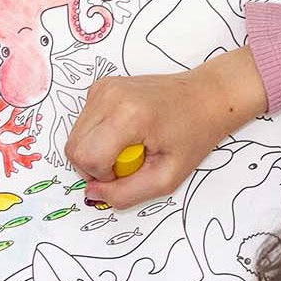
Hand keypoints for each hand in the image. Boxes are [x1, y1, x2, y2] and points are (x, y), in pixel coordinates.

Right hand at [64, 46, 267, 206]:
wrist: (206, 96)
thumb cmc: (194, 133)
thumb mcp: (167, 177)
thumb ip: (126, 194)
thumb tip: (92, 194)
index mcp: (129, 116)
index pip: (86, 157)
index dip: (102, 176)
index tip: (129, 171)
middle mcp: (110, 96)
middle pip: (74, 148)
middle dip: (95, 166)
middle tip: (129, 162)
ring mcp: (103, 88)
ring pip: (75, 137)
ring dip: (96, 151)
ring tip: (129, 146)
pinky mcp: (101, 87)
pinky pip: (83, 123)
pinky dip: (98, 136)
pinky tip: (125, 133)